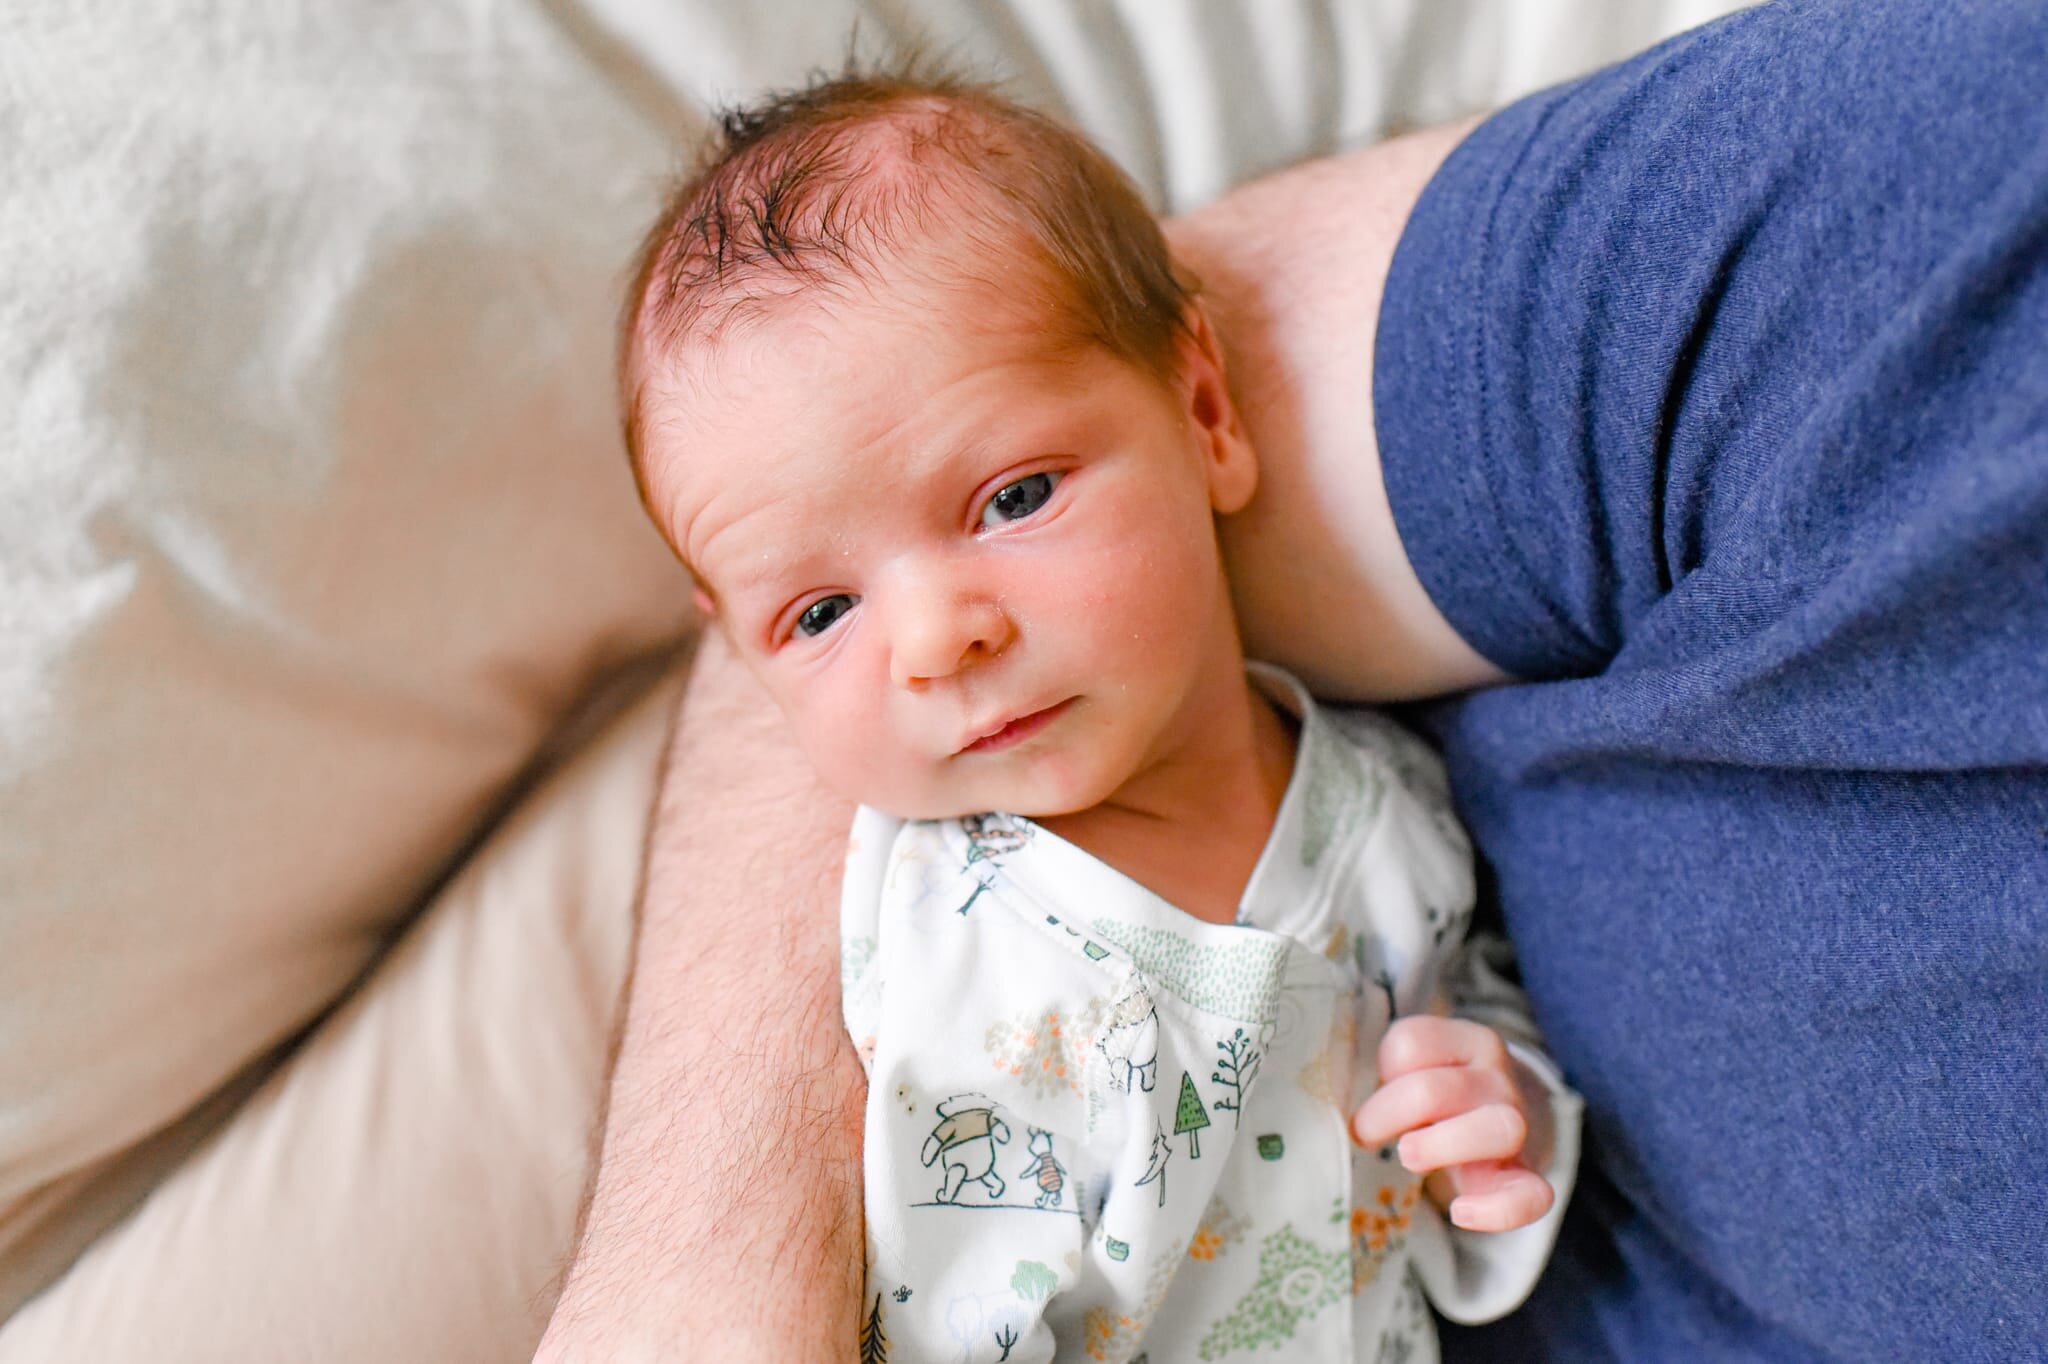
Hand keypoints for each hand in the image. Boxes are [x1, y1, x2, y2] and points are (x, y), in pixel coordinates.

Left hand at [1351, 1016, 1555, 1232]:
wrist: (1514, 1116)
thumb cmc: (1448, 1092)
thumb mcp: (1424, 1065)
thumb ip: (1394, 1073)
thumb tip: (1350, 1111)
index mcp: (1467, 1042)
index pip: (1413, 1042)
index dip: (1384, 1065)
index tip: (1380, 1084)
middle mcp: (1498, 1078)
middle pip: (1434, 1091)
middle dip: (1389, 1114)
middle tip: (1366, 1133)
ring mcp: (1518, 1126)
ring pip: (1495, 1129)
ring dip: (1438, 1147)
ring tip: (1408, 1156)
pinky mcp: (1527, 1176)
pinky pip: (1530, 1196)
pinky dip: (1497, 1210)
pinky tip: (1462, 1213)